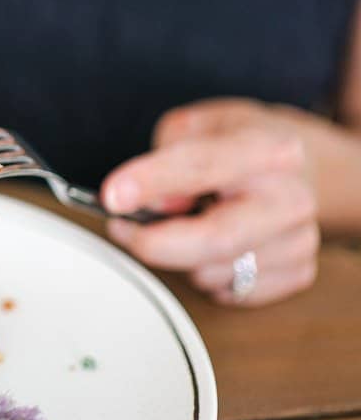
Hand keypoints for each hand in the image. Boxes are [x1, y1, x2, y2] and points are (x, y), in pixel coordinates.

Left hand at [101, 99, 319, 305]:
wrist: (306, 168)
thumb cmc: (243, 145)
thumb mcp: (198, 126)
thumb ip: (170, 156)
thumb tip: (152, 206)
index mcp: (270, 148)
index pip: (202, 166)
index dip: (151, 182)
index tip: (112, 196)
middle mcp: (291, 197)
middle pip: (215, 238)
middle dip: (156, 242)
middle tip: (122, 228)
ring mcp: (299, 239)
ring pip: (214, 272)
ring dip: (182, 256)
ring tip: (187, 225)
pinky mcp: (298, 273)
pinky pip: (230, 292)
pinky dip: (207, 274)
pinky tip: (213, 247)